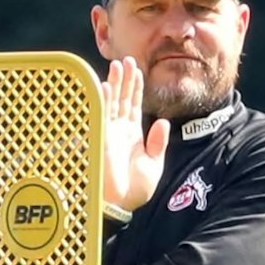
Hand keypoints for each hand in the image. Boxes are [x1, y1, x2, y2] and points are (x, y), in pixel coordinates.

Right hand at [100, 58, 169, 212]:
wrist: (120, 204)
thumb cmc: (135, 189)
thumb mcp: (153, 164)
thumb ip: (158, 143)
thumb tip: (164, 122)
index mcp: (133, 135)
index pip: (135, 105)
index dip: (136, 88)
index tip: (138, 70)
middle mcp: (119, 130)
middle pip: (122, 99)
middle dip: (125, 80)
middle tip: (127, 60)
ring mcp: (109, 132)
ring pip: (111, 102)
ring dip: (114, 84)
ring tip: (117, 65)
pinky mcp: (101, 137)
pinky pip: (101, 114)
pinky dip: (104, 100)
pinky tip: (106, 86)